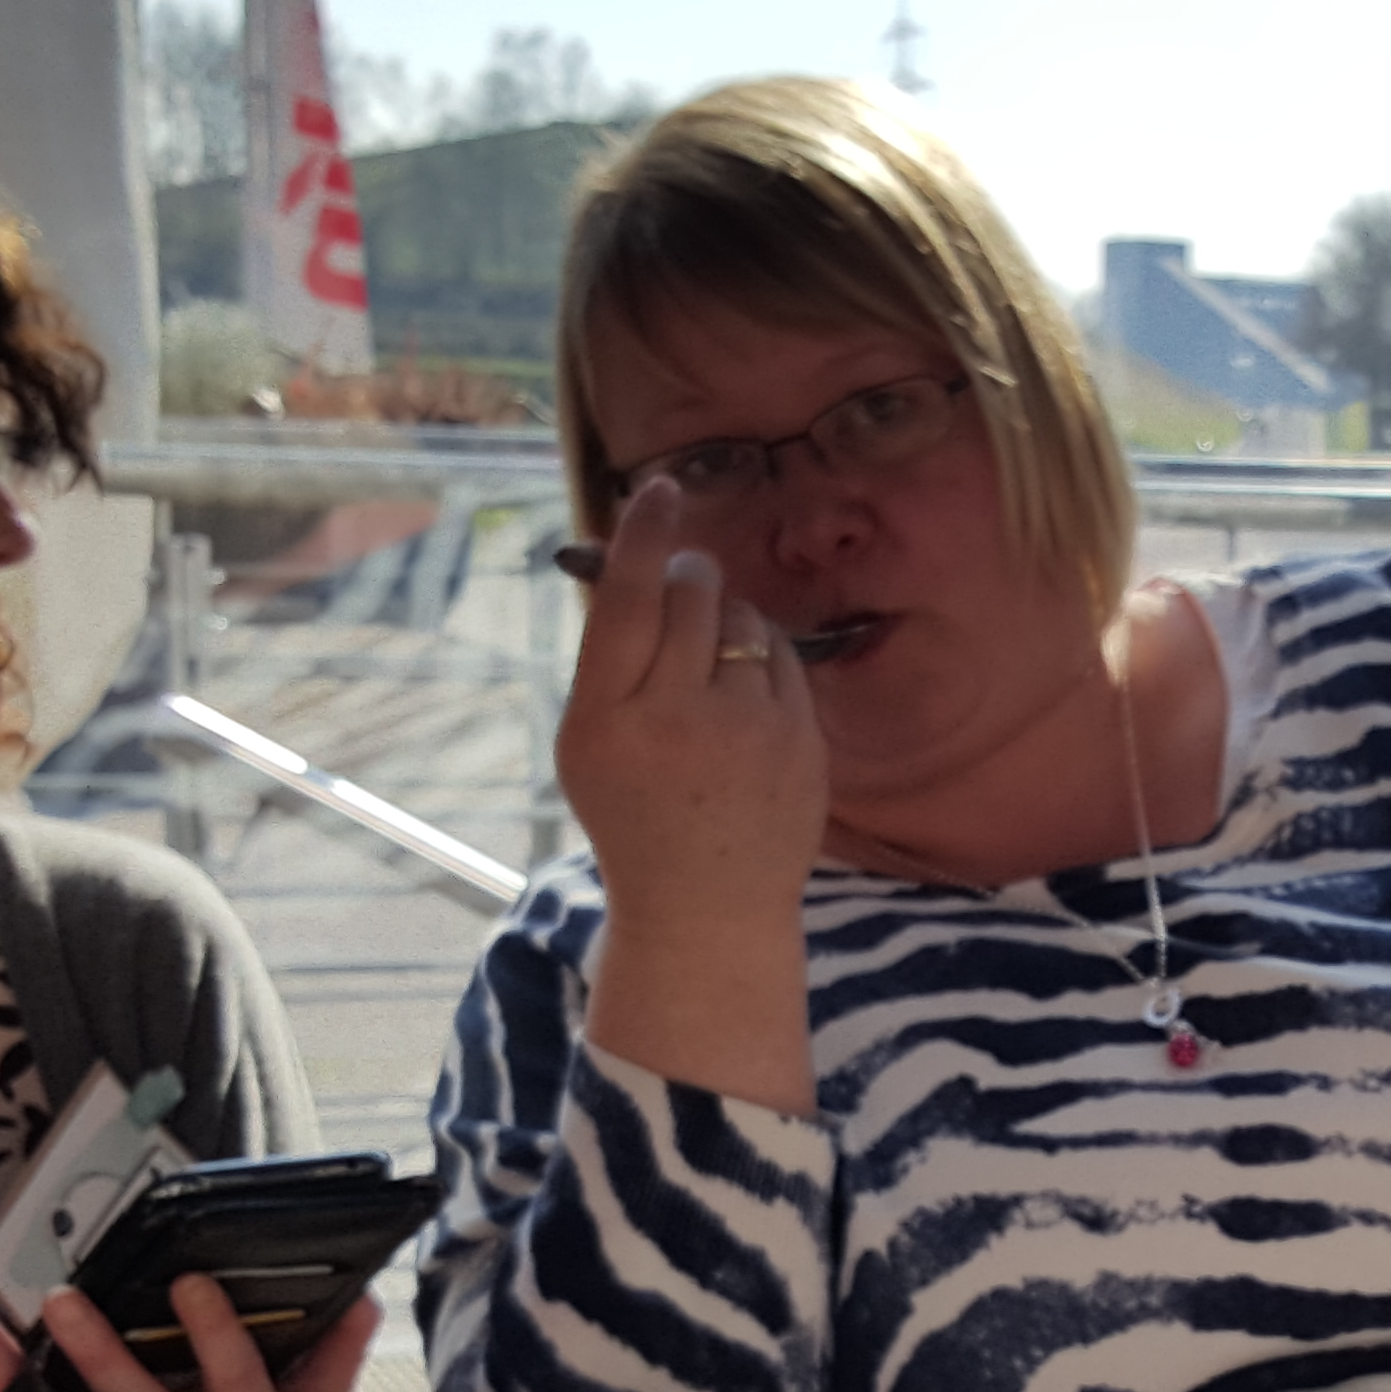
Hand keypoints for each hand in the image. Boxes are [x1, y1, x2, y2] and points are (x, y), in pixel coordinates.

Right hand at [562, 494, 824, 1109]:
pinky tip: (744, 704)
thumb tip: (639, 560)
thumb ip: (610, 657)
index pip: (630, 599)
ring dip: (725, 619)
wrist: (707, 904)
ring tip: (708, 675)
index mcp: (608, 718)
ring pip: (743, 618)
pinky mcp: (801, 740)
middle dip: (688, 575)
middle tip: (681, 589)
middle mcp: (678, 718)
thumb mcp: (589, 741)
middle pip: (691, 592)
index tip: (662, 488)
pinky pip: (783, 655)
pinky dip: (762, 659)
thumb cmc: (635, 810)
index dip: (645, 534)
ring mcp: (749, 730)